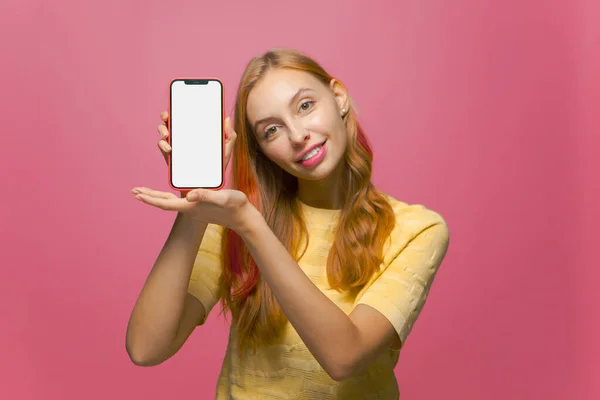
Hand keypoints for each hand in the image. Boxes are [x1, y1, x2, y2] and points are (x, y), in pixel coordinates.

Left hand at [131, 186, 255, 232]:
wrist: (244, 218)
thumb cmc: (236, 207)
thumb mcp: (224, 197)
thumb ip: (207, 195)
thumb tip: (190, 194)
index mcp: (192, 206)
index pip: (166, 203)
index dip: (150, 199)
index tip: (137, 193)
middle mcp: (190, 209)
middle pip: (164, 204)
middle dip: (149, 197)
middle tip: (134, 191)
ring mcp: (195, 209)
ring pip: (170, 203)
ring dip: (156, 197)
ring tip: (145, 191)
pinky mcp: (200, 207)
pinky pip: (179, 202)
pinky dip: (169, 197)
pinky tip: (170, 192)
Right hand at [156, 110, 237, 195]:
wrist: (206, 185)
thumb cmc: (216, 166)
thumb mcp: (226, 150)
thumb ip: (230, 135)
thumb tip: (227, 119)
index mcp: (196, 130)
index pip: (188, 114)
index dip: (183, 104)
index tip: (181, 101)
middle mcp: (183, 134)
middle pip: (171, 119)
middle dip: (166, 114)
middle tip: (167, 116)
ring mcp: (175, 143)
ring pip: (163, 130)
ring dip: (162, 129)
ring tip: (167, 134)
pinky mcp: (169, 154)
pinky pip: (161, 145)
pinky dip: (162, 144)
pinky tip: (169, 148)